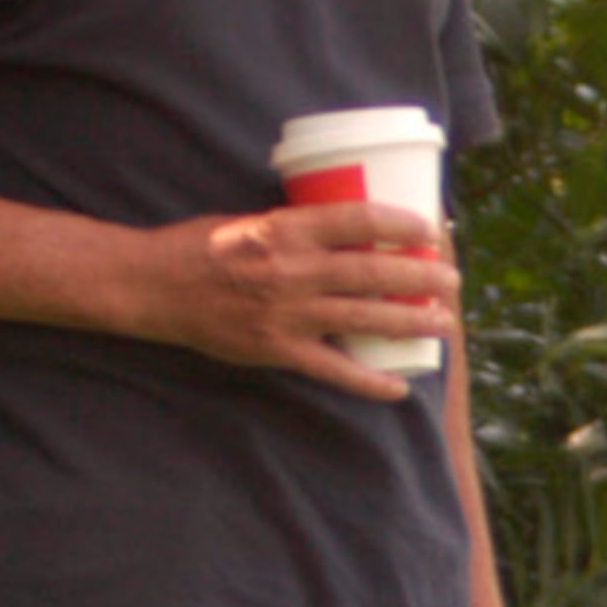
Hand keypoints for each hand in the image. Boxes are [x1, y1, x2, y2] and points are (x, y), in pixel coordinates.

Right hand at [162, 199, 464, 391]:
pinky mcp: (276, 349)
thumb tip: (347, 229)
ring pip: (364, 319)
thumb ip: (296, 227)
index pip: (359, 219)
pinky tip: (397, 386)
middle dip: (422, 277)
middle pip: (373, 271)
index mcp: (286, 228)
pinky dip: (368, 382)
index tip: (430, 230)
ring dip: (410, 322)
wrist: (152, 285)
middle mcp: (291, 270)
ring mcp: (286, 313)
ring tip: (443, 323)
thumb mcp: (251, 220)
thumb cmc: (201, 246)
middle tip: (454, 281)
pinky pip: (333, 370)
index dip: (401, 224)